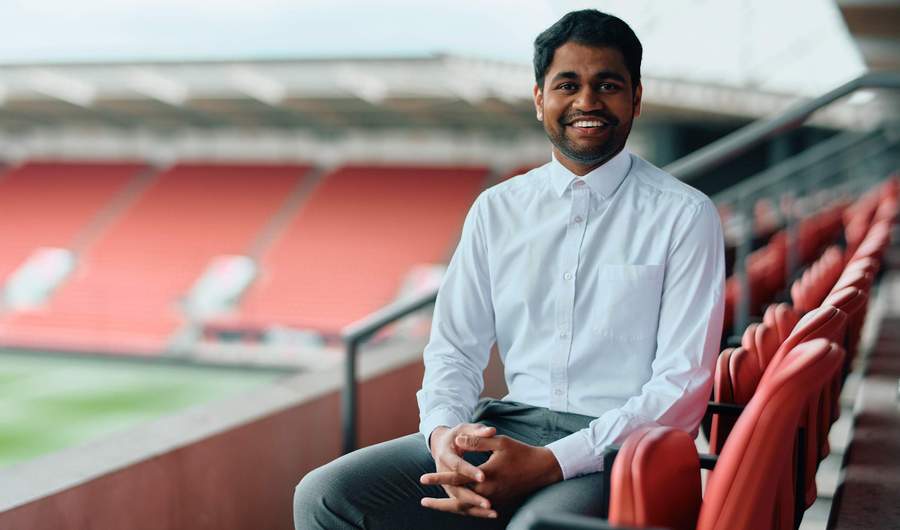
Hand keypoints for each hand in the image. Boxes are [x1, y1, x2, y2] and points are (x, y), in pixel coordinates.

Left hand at [422, 434, 562, 512]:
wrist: (542, 469)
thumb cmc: (521, 453)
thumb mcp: (499, 442)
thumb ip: (477, 442)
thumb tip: (458, 440)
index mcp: (486, 478)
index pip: (457, 480)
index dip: (438, 479)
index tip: (423, 479)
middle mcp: (488, 494)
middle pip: (458, 502)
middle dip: (440, 503)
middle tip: (423, 501)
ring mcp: (494, 501)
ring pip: (467, 510)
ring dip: (450, 508)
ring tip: (435, 506)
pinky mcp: (499, 503)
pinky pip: (478, 511)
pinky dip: (465, 510)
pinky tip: (457, 508)